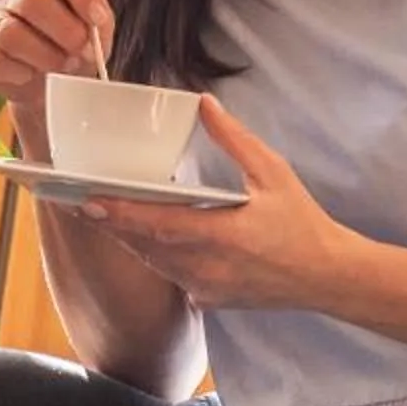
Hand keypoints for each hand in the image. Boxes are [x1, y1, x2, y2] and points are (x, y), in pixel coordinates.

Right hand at [0, 0, 116, 128]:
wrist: (51, 86)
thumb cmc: (73, 45)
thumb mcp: (96, 22)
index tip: (99, 19)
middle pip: (31, 0)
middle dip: (65, 32)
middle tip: (84, 52)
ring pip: (11, 33)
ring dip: (45, 56)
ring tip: (64, 67)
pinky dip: (19, 72)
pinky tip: (33, 75)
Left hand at [80, 97, 353, 310]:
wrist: (326, 276)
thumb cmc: (302, 223)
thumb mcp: (273, 172)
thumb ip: (234, 139)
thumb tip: (205, 104)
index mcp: (223, 236)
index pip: (159, 226)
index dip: (121, 215)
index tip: (88, 201)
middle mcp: (208, 269)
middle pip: (146, 246)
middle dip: (113, 223)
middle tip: (80, 201)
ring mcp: (206, 289)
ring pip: (154, 263)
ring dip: (130, 239)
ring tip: (103, 213)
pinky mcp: (208, 301)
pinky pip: (171, 276)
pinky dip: (157, 256)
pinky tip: (149, 236)